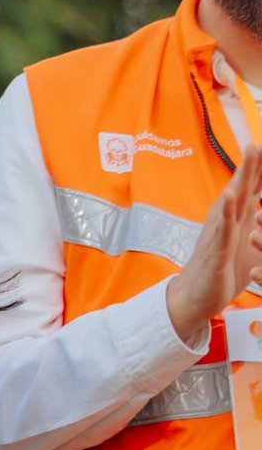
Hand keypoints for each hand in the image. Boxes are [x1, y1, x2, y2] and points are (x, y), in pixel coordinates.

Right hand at [167, 144, 261, 344]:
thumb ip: (259, 224)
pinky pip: (222, 228)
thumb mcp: (249, 244)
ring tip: (251, 152)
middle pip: (245, 182)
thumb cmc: (222, 271)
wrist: (195, 298)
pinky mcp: (216, 250)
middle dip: (257, 160)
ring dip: (242, 175)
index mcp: (239, 216)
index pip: (256, 184)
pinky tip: (231, 196)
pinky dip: (227, 211)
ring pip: (234, 198)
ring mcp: (220, 232)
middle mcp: (228, 218)